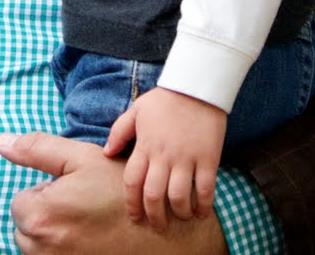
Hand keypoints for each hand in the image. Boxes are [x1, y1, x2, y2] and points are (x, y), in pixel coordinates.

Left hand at [0, 132, 226, 254]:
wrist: (165, 235)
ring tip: (90, 225)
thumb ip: (37, 148)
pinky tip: (92, 241)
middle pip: (26, 228)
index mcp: (39, 215)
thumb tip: (0, 141)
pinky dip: (68, 251)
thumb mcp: (82, 159)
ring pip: (39, 248)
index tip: (75, 192)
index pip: (21, 201)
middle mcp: (42, 248)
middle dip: (48, 216)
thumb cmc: (123, 193)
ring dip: (56, 236)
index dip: (48, 193)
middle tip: (84, 208)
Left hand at [106, 87, 225, 228]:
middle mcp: (164, 155)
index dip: (131, 203)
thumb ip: (119, 132)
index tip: (134, 216)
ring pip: (178, 195)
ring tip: (180, 218)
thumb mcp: (136, 111)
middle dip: (153, 215)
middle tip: (157, 226)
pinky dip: (203, 205)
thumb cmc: (165, 99)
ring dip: (178, 212)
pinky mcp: (208, 158)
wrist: (197, 87)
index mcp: (145, 146)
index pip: (132, 182)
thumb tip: (106, 153)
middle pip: (153, 194)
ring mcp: (187, 158)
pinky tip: (201, 212)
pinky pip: (205, 188)